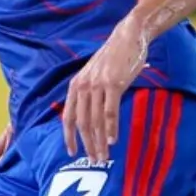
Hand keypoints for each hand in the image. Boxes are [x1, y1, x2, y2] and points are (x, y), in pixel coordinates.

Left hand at [63, 17, 148, 162]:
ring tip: (104, 155)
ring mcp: (97, 85)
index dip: (68, 136)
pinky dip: (111, 128)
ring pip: (95, 121)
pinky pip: (110, 112)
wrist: (127, 36)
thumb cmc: (113, 58)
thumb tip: (90, 117)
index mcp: (75, 86)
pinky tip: (113, 140)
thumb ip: (89, 93)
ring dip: (99, 141)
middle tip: (94, 159)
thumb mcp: (93, 74)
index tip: (72, 152)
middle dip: (87, 144)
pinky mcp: (113, 85)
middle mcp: (83, 86)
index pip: (67, 117)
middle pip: (81, 123)